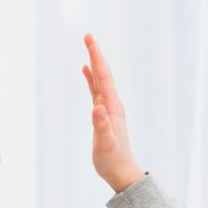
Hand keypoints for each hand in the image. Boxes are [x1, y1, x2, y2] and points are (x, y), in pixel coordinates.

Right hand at [81, 34, 144, 192]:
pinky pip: (96, 91)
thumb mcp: (105, 144)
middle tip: (88, 36)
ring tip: (88, 47)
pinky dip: (91, 79)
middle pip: (103, 74)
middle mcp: (112, 104)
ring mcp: (108, 108)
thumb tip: (97, 107)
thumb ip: (101, 125)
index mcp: (113, 108)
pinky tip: (86, 71)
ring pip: (100, 80)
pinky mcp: (104, 114)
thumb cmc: (112, 160)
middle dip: (96, 54)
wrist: (121, 172)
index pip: (104, 78)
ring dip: (94, 63)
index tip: (90, 41)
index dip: (97, 58)